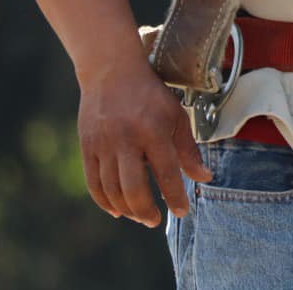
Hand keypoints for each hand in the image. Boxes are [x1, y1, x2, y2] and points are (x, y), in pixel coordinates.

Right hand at [76, 55, 210, 226]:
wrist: (111, 71)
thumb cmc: (150, 95)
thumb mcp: (176, 116)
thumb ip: (188, 149)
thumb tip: (205, 178)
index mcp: (153, 130)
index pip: (166, 172)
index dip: (175, 196)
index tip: (182, 211)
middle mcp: (127, 139)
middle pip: (133, 188)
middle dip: (145, 211)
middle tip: (154, 220)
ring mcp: (103, 144)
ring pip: (112, 189)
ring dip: (126, 209)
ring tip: (140, 216)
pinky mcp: (87, 147)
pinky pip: (93, 183)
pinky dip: (104, 201)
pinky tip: (116, 210)